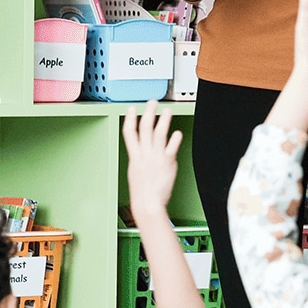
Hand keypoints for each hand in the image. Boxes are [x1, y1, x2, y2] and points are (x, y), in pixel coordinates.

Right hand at [123, 100, 182, 214]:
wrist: (149, 204)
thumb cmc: (144, 192)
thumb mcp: (136, 172)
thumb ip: (141, 159)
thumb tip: (148, 151)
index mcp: (134, 157)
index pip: (129, 133)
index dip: (130, 118)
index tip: (131, 109)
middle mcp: (144, 155)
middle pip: (144, 129)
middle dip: (148, 113)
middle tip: (152, 103)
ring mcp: (155, 158)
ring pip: (158, 134)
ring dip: (163, 120)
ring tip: (167, 111)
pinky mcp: (167, 163)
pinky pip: (171, 147)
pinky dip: (175, 138)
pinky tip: (178, 132)